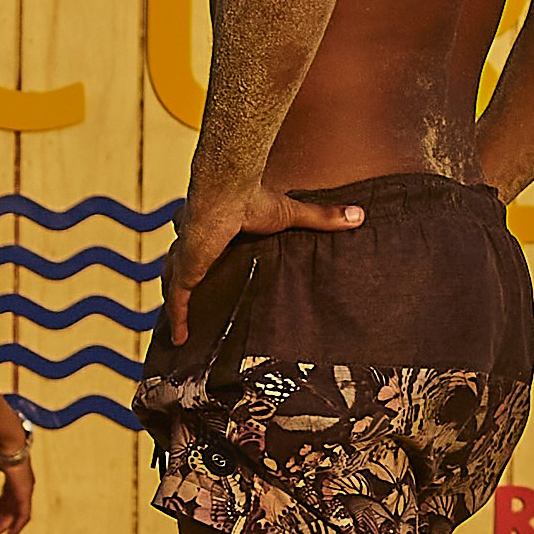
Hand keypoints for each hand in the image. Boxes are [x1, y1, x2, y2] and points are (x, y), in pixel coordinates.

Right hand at [0, 441, 34, 533]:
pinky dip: (16, 527)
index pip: (6, 499)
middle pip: (10, 509)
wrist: (5, 437)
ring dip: (2, 527)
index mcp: (14, 477)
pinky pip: (23, 515)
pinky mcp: (26, 493)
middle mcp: (22, 485)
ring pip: (16, 515)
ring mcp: (25, 489)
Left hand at [163, 185, 364, 341]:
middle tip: (189, 294)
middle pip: (180, 261)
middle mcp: (192, 241)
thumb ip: (323, 218)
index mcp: (212, 226)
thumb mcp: (292, 214)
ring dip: (174, 299)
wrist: (226, 193)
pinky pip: (177, 302)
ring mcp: (185, 258)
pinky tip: (180, 340)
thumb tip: (360, 215)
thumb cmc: (254, 200)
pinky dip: (178, 321)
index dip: (199, 249)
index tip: (203, 257)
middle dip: (181, 275)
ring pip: (172, 280)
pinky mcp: (185, 272)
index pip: (201, 239)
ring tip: (180, 321)